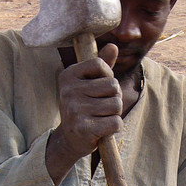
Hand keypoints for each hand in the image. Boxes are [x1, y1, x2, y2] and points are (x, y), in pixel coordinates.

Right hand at [46, 43, 122, 184]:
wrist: (70, 139)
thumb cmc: (83, 107)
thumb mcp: (89, 84)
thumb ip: (101, 66)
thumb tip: (113, 46)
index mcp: (69, 75)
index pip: (100, 65)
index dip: (108, 77)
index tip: (99, 88)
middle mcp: (69, 91)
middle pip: (113, 86)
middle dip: (114, 97)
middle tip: (102, 107)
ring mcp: (75, 109)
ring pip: (116, 105)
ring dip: (115, 113)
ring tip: (101, 117)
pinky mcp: (83, 128)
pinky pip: (115, 122)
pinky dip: (114, 127)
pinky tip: (102, 129)